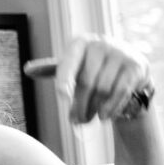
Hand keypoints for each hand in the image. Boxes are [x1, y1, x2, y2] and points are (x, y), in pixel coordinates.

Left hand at [26, 35, 152, 124]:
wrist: (128, 67)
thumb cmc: (92, 67)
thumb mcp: (73, 65)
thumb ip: (52, 69)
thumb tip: (27, 69)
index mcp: (79, 43)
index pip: (67, 67)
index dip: (64, 84)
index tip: (63, 99)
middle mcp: (100, 44)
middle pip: (86, 83)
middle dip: (79, 105)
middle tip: (75, 122)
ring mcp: (120, 53)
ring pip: (103, 90)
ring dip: (95, 109)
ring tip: (89, 120)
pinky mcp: (136, 66)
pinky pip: (121, 92)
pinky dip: (112, 107)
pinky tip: (105, 117)